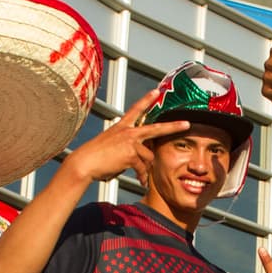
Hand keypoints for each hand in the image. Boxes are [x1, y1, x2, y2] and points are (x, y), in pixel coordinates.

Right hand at [60, 89, 187, 186]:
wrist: (85, 163)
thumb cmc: (96, 157)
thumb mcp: (111, 145)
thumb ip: (127, 147)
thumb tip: (141, 158)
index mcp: (122, 126)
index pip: (136, 109)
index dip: (147, 99)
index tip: (156, 91)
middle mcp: (128, 131)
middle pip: (156, 128)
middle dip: (173, 127)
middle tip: (186, 124)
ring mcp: (130, 142)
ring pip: (148, 157)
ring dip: (144, 168)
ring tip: (139, 175)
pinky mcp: (131, 154)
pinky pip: (143, 168)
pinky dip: (142, 177)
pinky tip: (140, 182)